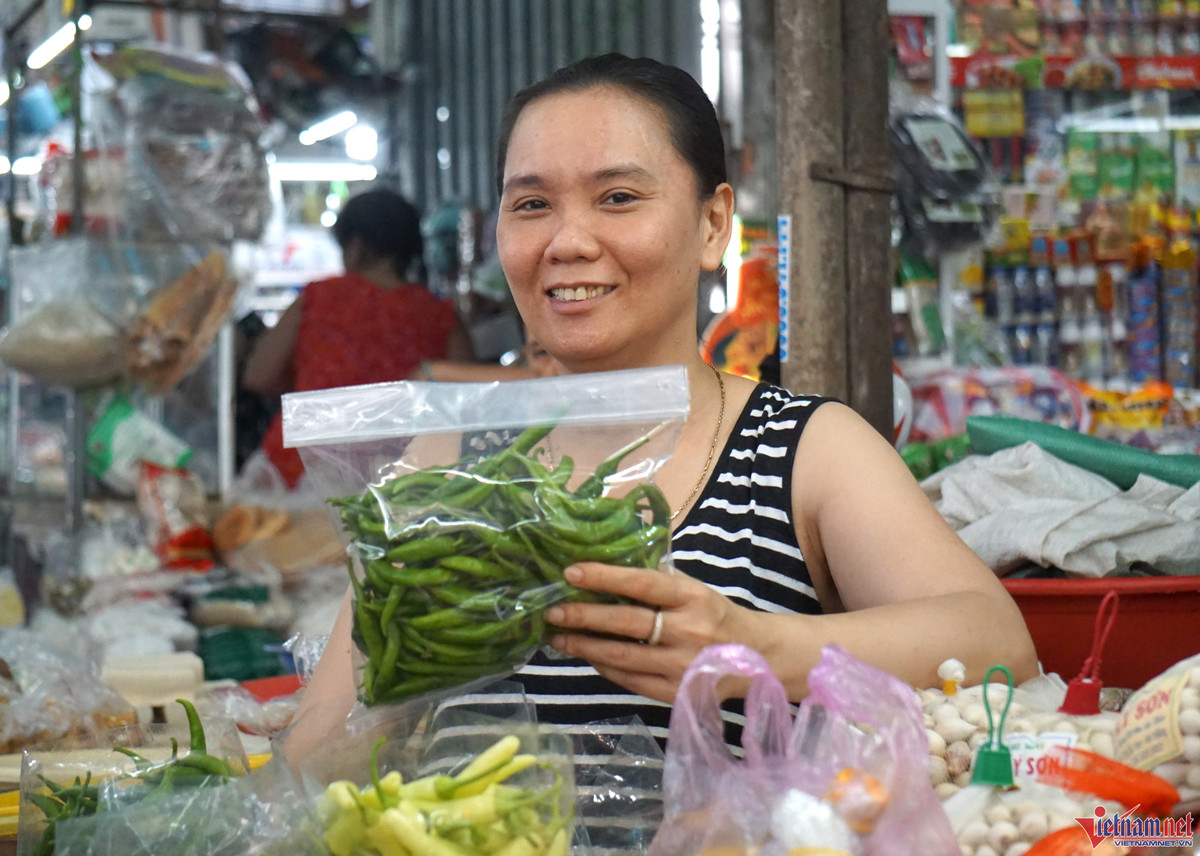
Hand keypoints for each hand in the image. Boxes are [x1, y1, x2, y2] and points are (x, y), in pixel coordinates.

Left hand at [545, 562, 755, 703]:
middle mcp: (688, 632)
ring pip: (623, 657)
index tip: (571, 572)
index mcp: (693, 598)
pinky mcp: (676, 694)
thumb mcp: (695, 591)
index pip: (643, 584)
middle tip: (552, 611)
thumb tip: (605, 570)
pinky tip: (587, 657)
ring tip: (558, 637)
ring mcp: (681, 666)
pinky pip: (630, 680)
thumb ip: (657, 584)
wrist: (758, 659)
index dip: (605, 577)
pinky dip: (604, 668)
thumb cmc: (715, 616)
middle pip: (626, 623)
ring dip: (585, 646)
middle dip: (584, 616)